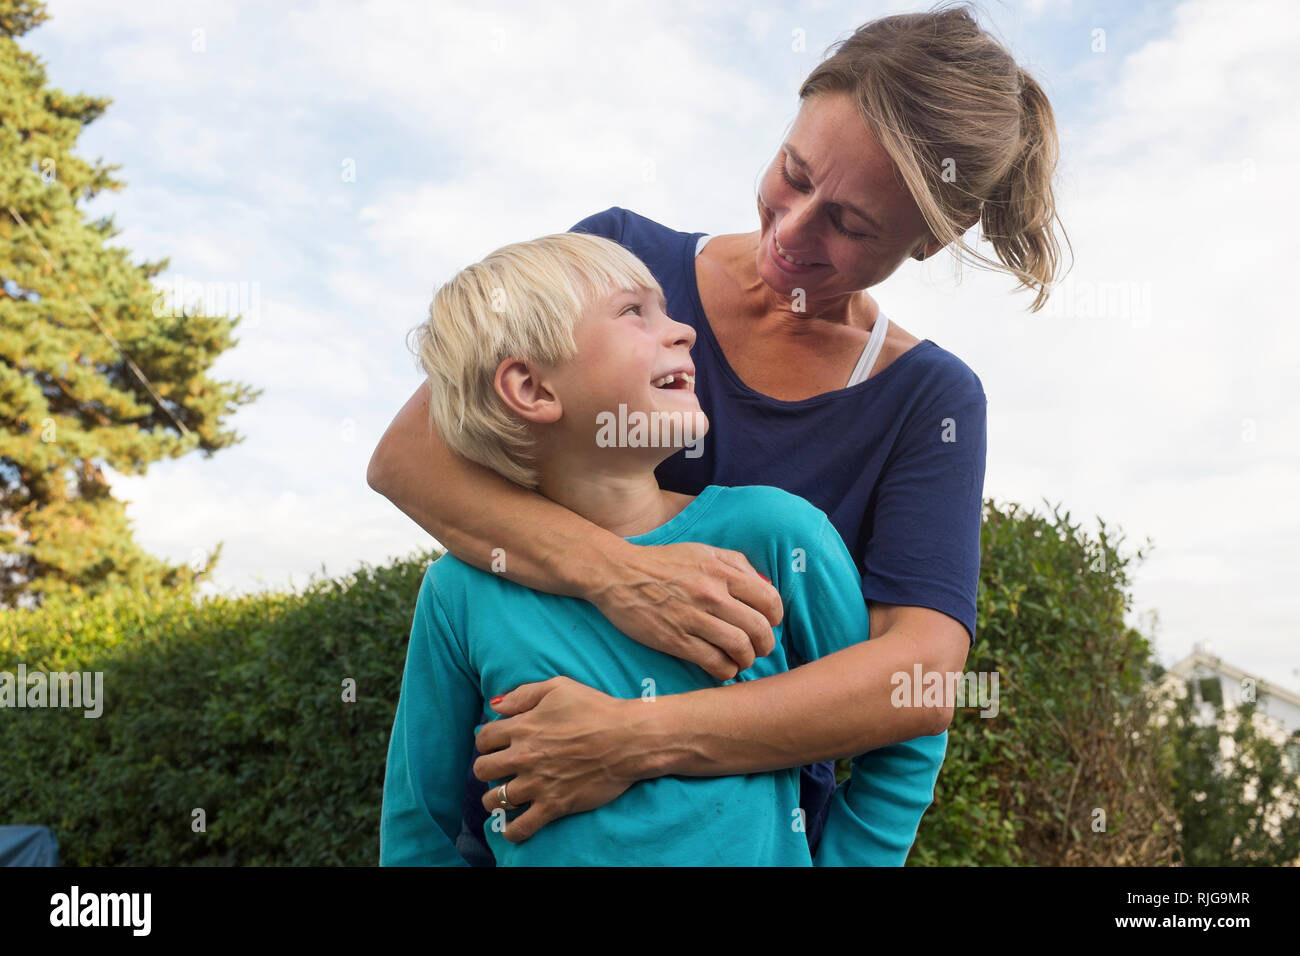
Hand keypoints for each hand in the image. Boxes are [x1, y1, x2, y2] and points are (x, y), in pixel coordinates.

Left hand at [474, 677, 658, 842]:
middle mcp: (524, 757)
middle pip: (483, 769)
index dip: (486, 741)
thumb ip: (523, 694)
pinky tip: (512, 826)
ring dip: (495, 798)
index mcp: (523, 727)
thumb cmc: (596, 709)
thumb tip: (495, 704)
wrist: (628, 738)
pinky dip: (512, 830)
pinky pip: (522, 827)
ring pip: (496, 799)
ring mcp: (537, 784)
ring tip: (503, 796)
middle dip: (487, 768)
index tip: (496, 744)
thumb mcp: (559, 687)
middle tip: (499, 769)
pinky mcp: (554, 805)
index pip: (484, 738)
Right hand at [587, 541, 782, 680]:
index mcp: (721, 571)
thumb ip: (735, 564)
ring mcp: (693, 618)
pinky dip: (725, 670)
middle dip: (765, 644)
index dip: (775, 617)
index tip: (769, 624)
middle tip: (759, 648)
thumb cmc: (663, 562)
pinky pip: (713, 662)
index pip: (768, 599)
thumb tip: (763, 585)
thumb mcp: (702, 551)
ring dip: (747, 660)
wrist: (618, 574)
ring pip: (739, 647)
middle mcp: (711, 594)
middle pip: (758, 628)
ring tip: (742, 660)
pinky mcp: (675, 640)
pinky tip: (723, 668)